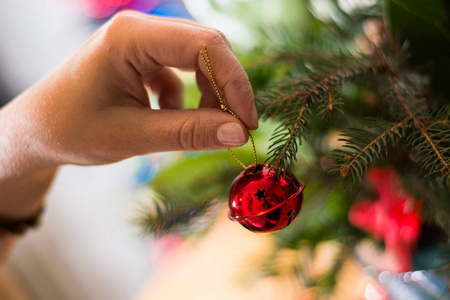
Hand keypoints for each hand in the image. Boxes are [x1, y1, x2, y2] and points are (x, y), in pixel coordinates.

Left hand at [0, 11, 257, 173]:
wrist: (36, 132)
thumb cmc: (72, 130)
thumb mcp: (133, 135)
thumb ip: (189, 132)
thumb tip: (238, 132)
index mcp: (131, 36)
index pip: (205, 45)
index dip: (234, 83)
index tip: (246, 122)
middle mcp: (138, 29)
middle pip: (207, 48)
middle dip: (226, 90)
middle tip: (235, 129)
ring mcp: (140, 41)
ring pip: (197, 59)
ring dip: (208, 94)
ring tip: (201, 128)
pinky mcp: (141, 57)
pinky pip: (180, 71)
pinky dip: (187, 97)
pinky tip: (169, 118)